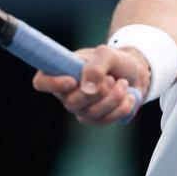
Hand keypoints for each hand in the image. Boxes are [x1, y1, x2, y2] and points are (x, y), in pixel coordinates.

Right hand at [32, 45, 149, 125]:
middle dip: (97, 92)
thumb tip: (87, 90)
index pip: (41, 81)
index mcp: (63, 71)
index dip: (52, 84)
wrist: (134, 74)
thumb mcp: (109, 54)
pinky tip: (127, 96)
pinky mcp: (94, 119)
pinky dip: (120, 108)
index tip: (73, 81)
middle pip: (71, 103)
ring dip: (113, 98)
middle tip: (111, 78)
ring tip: (122, 83)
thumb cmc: (115, 61)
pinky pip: (103, 121)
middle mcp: (66, 92)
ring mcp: (79, 107)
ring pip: (90, 113)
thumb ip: (96, 66)